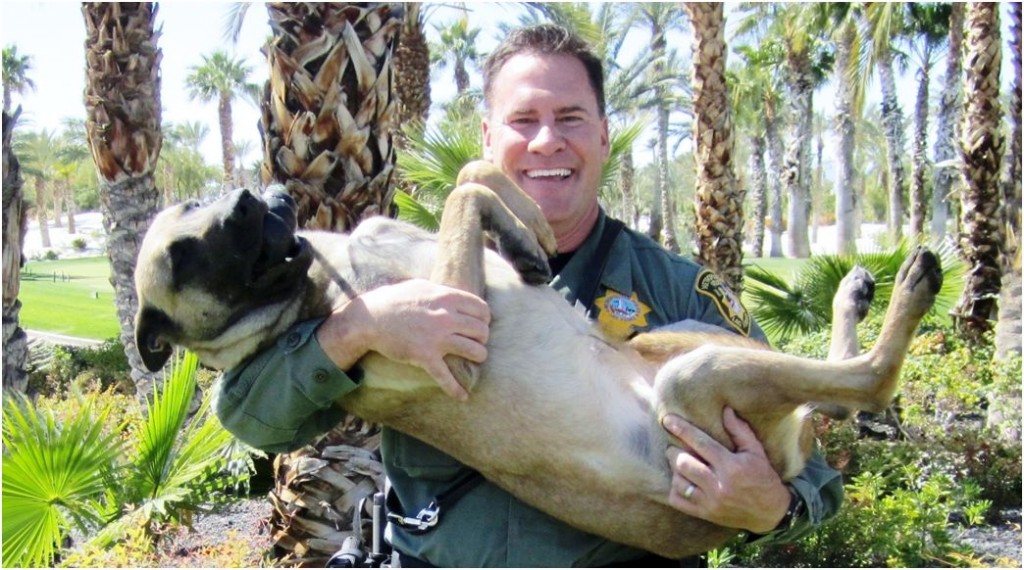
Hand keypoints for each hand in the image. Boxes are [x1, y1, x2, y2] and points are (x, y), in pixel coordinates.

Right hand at [316, 279, 490, 400]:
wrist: (369, 319)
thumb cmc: (394, 300)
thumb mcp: (421, 286)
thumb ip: (442, 291)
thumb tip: (456, 294)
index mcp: (446, 298)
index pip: (481, 309)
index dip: (484, 318)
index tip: (480, 324)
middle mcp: (446, 317)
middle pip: (481, 331)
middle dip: (482, 338)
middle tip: (476, 341)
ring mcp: (437, 338)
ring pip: (475, 351)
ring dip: (479, 356)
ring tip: (476, 358)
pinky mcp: (425, 356)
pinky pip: (446, 376)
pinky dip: (456, 389)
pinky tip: (463, 397)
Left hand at [662, 407, 790, 533]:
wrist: (771, 514)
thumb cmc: (763, 478)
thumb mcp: (756, 452)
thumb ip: (740, 431)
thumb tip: (726, 410)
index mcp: (732, 466)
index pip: (701, 443)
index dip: (682, 429)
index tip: (667, 420)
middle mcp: (719, 484)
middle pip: (684, 463)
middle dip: (674, 451)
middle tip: (674, 446)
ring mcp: (710, 502)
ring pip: (678, 481)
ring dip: (675, 469)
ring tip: (678, 463)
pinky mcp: (705, 514)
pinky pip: (678, 501)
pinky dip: (674, 489)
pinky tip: (680, 481)